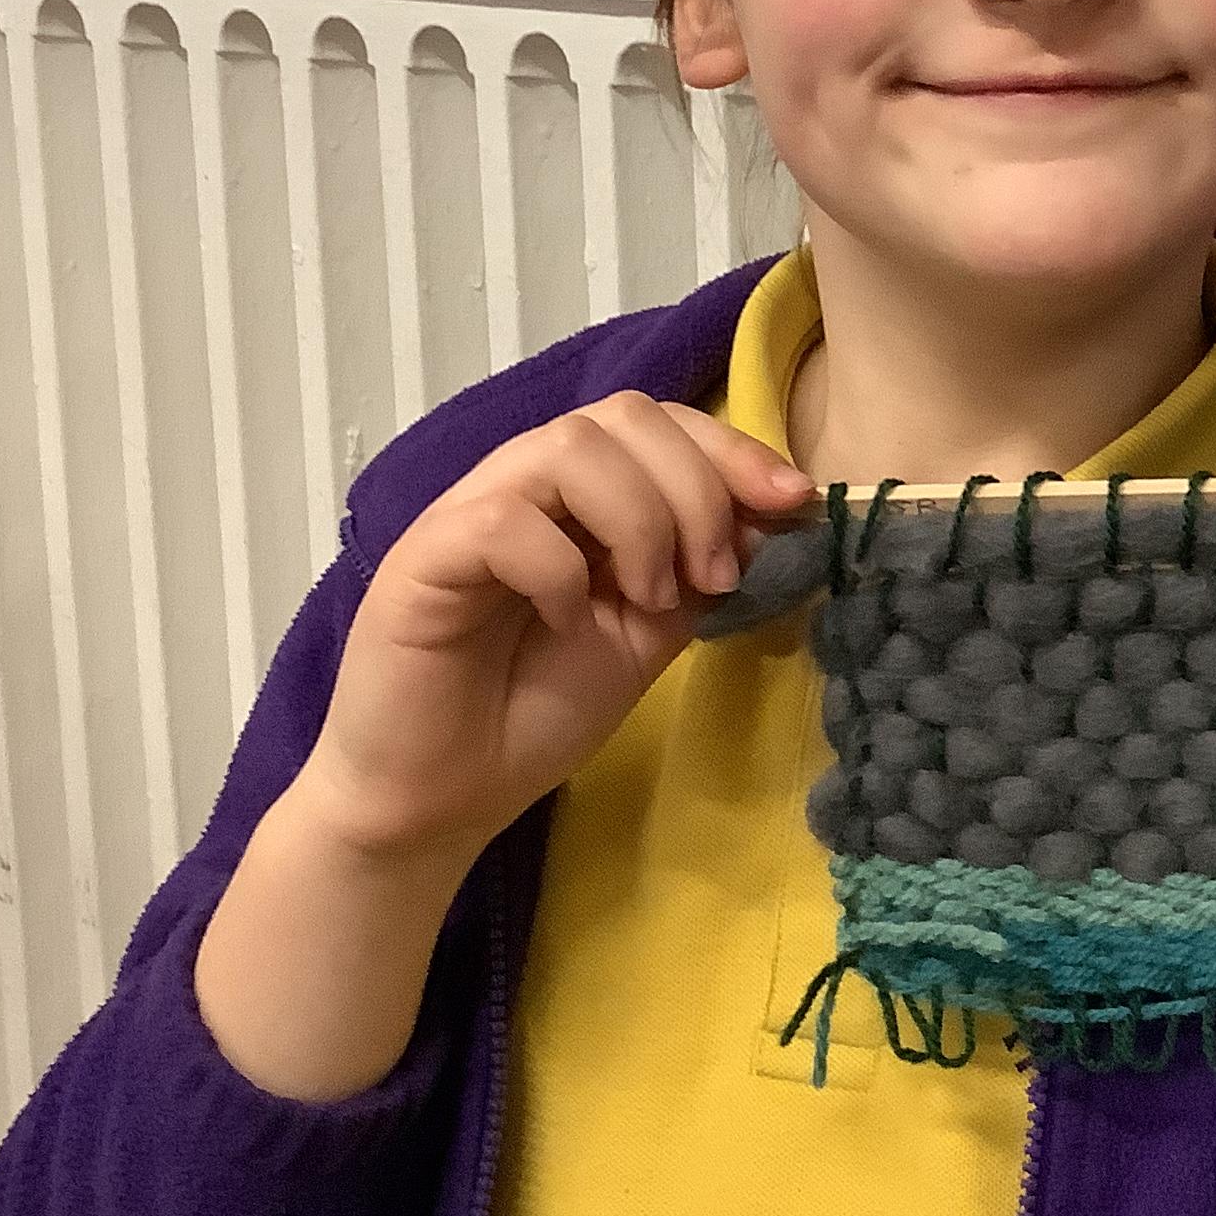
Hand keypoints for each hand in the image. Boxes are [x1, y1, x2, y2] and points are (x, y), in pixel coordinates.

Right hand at [294, 392, 812, 868]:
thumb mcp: (648, 633)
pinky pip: (502, 519)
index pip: (661, 422)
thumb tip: (777, 512)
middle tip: (711, 578)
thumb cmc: (535, 710)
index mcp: (581, 495)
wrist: (440, 799)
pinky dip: (558, 566)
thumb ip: (700, 569)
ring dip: (638, 519)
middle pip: (622, 415)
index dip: (733, 450)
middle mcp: (523, 484)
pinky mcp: (422, 557)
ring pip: (567, 446)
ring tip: (647, 600)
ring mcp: (469, 513)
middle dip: (696, 486)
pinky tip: (566, 621)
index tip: (792, 503)